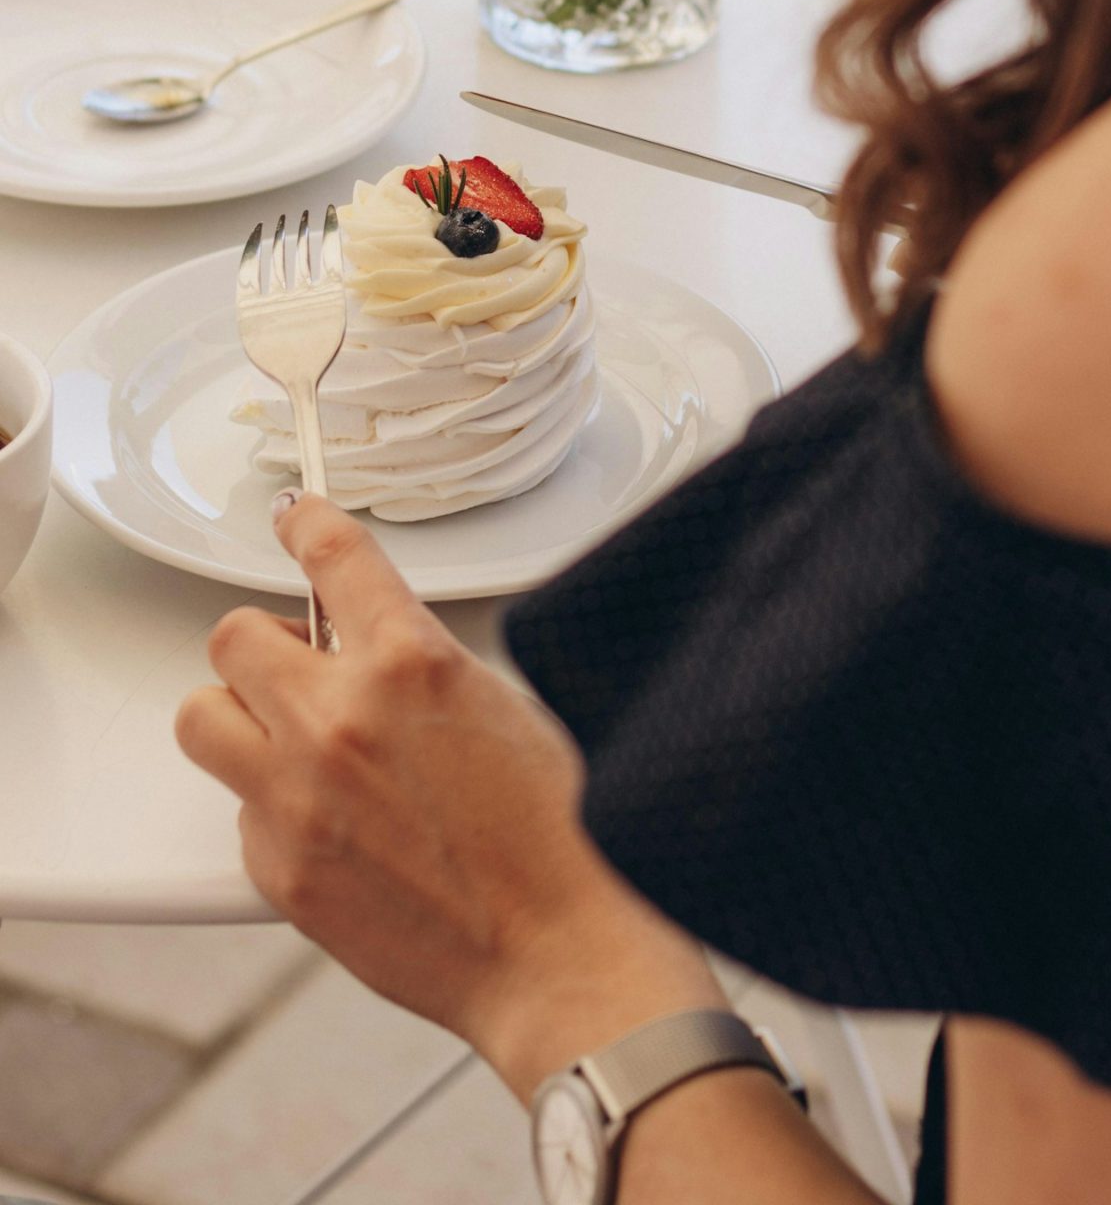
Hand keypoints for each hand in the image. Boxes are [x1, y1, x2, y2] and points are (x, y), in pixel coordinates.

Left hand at [177, 494, 719, 1095]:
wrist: (553, 947)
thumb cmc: (554, 834)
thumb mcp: (501, 704)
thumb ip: (420, 667)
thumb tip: (374, 653)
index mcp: (409, 663)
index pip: (332, 556)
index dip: (306, 523)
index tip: (295, 517)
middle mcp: (339, 721)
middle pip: (235, 636)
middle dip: (268, 643)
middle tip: (300, 666)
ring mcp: (296, 798)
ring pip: (202, 718)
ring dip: (240, 717)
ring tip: (287, 739)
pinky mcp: (279, 870)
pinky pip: (240, 811)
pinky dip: (272, 808)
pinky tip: (330, 826)